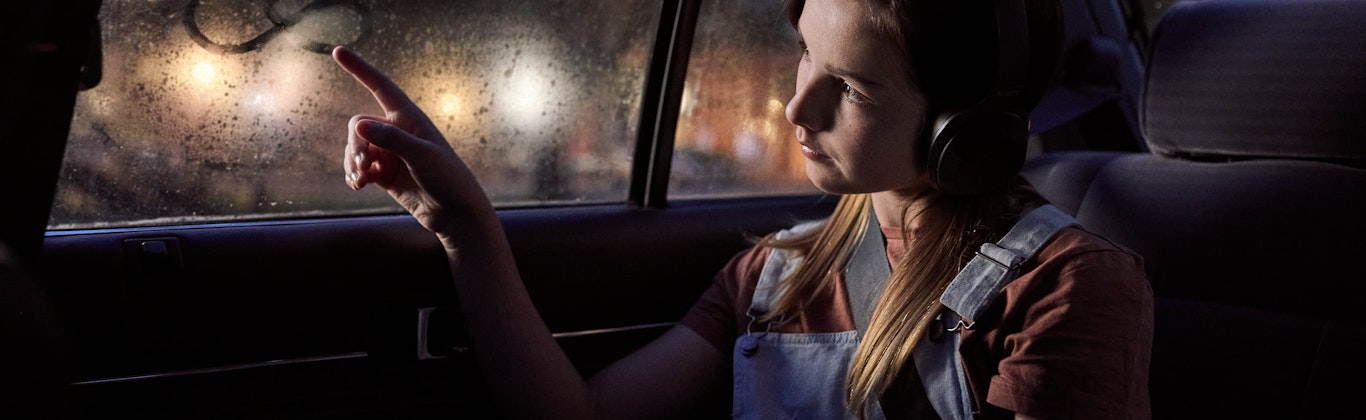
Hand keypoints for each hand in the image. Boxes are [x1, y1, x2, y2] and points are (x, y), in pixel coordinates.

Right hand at [333, 46, 493, 238]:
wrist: (456, 214)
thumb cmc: (448, 179)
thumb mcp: (423, 157)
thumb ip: (392, 139)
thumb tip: (359, 124)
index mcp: (410, 118)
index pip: (380, 86)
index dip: (359, 68)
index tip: (337, 51)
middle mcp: (398, 131)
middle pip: (358, 126)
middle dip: (355, 145)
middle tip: (364, 168)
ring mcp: (390, 153)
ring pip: (355, 148)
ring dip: (352, 163)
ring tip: (360, 181)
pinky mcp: (384, 174)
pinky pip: (358, 168)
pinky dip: (354, 175)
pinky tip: (358, 186)